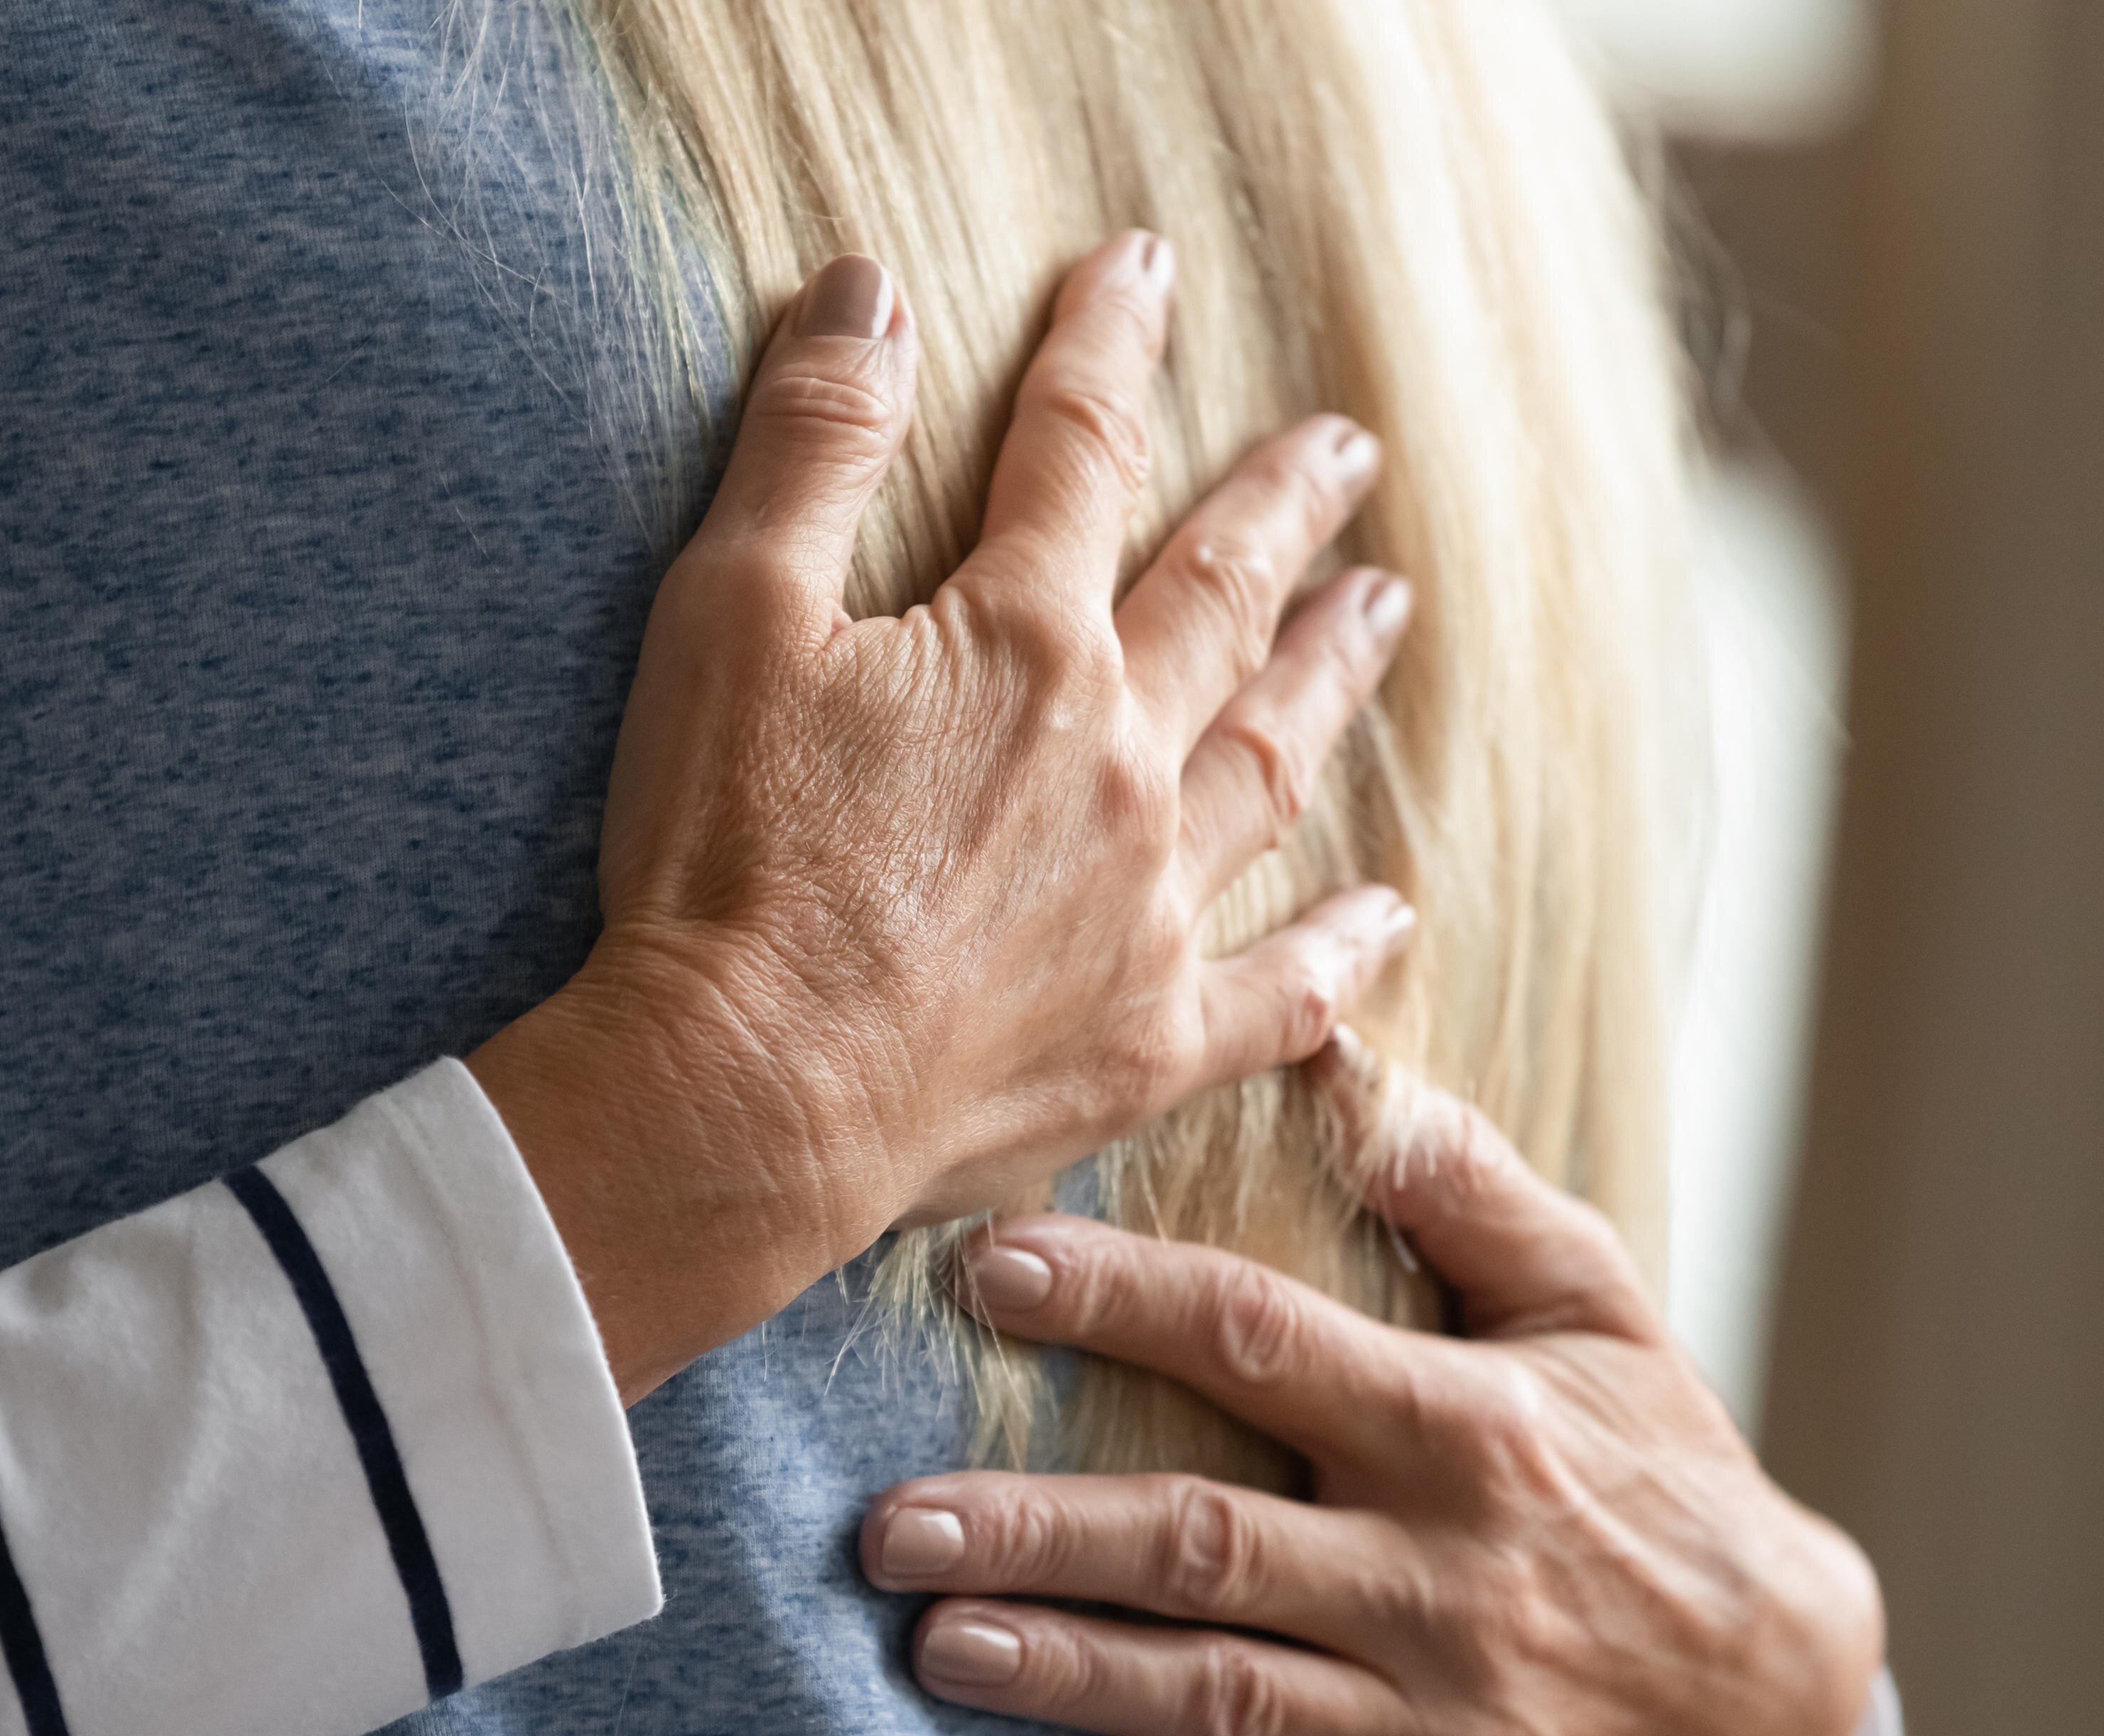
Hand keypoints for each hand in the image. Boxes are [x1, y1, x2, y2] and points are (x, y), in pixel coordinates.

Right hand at [472, 235, 1416, 1399]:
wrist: (744, 1097)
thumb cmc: (720, 858)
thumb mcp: (729, 614)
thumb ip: (811, 445)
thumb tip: (870, 291)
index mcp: (1025, 648)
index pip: (1077, 456)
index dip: (1105, 348)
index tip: (1140, 269)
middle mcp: (1123, 764)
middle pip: (1223, 600)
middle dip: (1281, 509)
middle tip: (1344, 453)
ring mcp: (1152, 909)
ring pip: (1273, 762)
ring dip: (1328, 676)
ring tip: (1378, 612)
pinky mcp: (1148, 1041)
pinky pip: (1281, 991)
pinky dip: (1339, 951)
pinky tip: (1383, 916)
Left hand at [858, 1030, 1885, 1735]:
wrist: (1785, 1697)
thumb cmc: (1659, 1475)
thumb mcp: (1600, 1316)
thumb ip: (1470, 1192)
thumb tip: (1342, 1055)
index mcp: (1465, 1431)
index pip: (1261, 1345)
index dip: (1120, 1302)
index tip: (984, 1266)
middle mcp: (1436, 1578)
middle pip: (1203, 1543)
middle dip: (1037, 1530)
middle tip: (884, 1523)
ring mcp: (1428, 1722)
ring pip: (1217, 1696)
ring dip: (1067, 1673)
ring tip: (931, 1646)